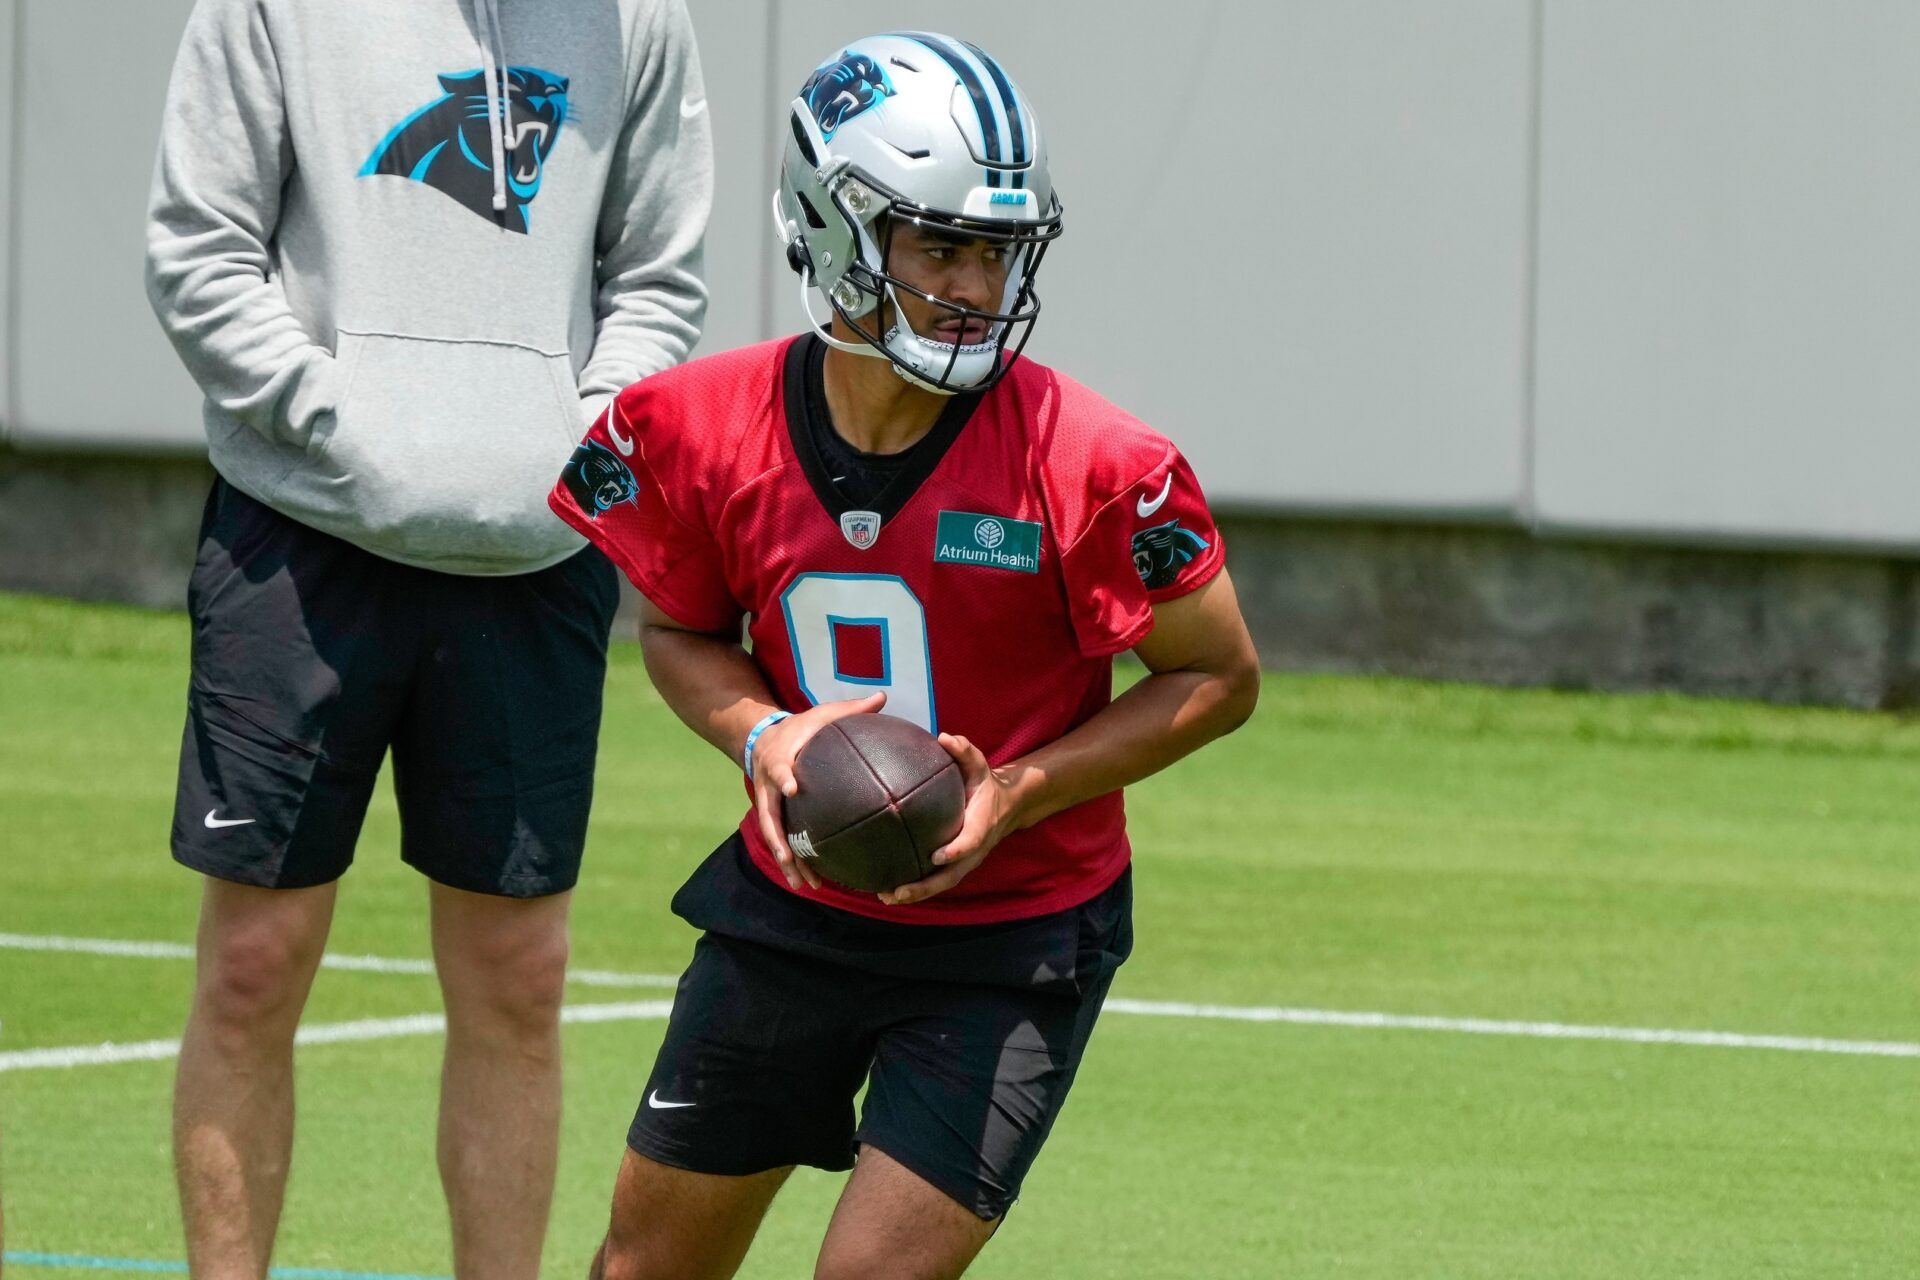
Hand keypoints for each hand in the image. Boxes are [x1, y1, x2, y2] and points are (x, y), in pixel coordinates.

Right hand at [750, 692, 886, 889]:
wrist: (765, 739)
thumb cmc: (801, 728)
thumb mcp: (821, 715)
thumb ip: (851, 710)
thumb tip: (883, 696)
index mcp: (780, 758)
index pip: (779, 767)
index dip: (783, 777)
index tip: (793, 787)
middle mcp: (769, 785)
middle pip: (770, 816)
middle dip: (780, 840)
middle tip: (792, 859)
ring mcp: (769, 803)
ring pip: (774, 837)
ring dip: (787, 862)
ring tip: (804, 885)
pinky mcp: (775, 816)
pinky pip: (784, 841)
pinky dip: (795, 862)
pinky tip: (811, 881)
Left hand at [879, 733, 1021, 905]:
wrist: (1006, 806)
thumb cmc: (984, 783)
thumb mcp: (979, 764)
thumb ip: (964, 751)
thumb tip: (945, 737)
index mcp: (981, 824)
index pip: (970, 841)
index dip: (955, 851)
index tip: (935, 855)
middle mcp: (974, 850)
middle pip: (951, 875)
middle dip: (926, 886)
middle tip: (899, 891)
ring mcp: (965, 862)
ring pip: (942, 884)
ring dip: (916, 894)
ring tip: (887, 897)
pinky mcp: (955, 866)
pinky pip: (936, 881)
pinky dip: (915, 890)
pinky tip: (887, 891)